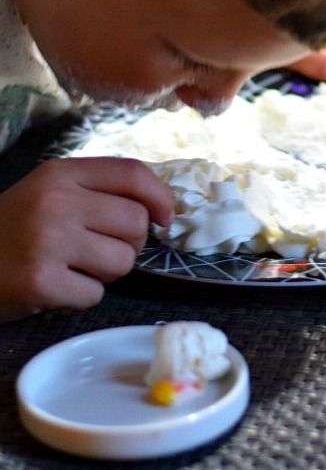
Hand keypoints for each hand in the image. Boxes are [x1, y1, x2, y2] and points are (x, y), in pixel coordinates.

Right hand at [0, 157, 172, 320]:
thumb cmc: (12, 229)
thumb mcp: (47, 192)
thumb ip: (96, 191)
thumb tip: (158, 208)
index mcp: (61, 173)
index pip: (132, 173)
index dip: (160, 197)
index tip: (165, 218)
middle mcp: (56, 201)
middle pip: (136, 223)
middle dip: (129, 244)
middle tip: (99, 250)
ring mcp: (47, 241)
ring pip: (123, 262)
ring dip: (107, 273)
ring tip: (75, 268)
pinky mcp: (41, 281)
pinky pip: (95, 294)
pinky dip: (81, 296)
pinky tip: (56, 286)